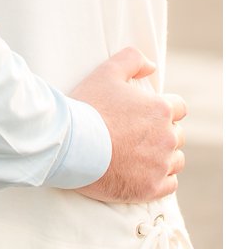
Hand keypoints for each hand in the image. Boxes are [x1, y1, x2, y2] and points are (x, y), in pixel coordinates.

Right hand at [70, 47, 186, 202]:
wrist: (69, 144)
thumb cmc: (86, 107)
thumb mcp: (105, 73)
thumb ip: (132, 60)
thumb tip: (151, 66)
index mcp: (160, 110)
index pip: (179, 108)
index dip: (162, 109)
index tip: (144, 114)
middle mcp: (167, 138)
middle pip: (177, 135)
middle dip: (160, 133)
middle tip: (133, 134)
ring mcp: (160, 165)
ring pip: (175, 160)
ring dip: (162, 157)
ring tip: (135, 155)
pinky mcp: (151, 187)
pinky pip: (169, 184)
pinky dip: (159, 179)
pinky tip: (140, 173)